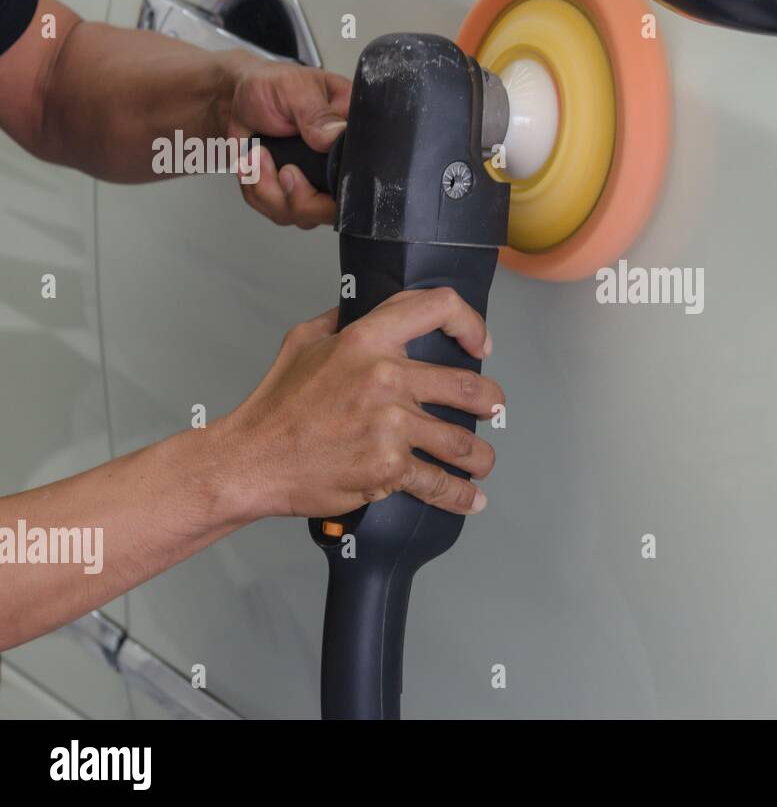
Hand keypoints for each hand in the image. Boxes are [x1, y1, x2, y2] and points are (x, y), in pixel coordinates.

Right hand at [214, 288, 504, 521]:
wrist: (252, 461)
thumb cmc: (276, 404)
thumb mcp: (304, 341)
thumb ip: (344, 321)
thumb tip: (369, 311)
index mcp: (367, 339)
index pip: (438, 307)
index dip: (471, 323)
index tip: (479, 344)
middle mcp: (385, 377)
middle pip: (468, 386)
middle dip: (491, 403)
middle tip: (493, 410)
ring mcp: (390, 424)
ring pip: (462, 441)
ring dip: (481, 455)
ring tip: (483, 461)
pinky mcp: (388, 466)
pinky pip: (438, 482)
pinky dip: (459, 495)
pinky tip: (470, 498)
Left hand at [227, 59, 351, 228]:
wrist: (237, 97)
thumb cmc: (270, 86)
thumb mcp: (295, 89)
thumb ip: (317, 113)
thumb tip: (336, 136)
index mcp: (354, 136)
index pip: (361, 178)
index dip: (336, 189)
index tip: (297, 171)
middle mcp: (341, 165)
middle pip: (333, 210)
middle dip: (298, 200)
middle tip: (281, 170)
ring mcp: (319, 184)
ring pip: (303, 217)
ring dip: (270, 192)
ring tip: (257, 156)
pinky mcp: (295, 194)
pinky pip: (278, 212)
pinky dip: (257, 192)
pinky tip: (253, 166)